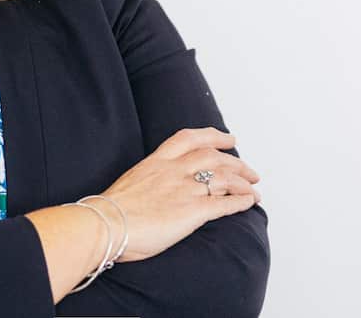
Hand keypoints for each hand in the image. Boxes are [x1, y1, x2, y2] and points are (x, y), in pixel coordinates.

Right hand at [98, 127, 261, 262]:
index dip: (213, 136)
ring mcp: (184, 189)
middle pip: (214, 157)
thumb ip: (148, 181)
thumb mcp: (130, 183)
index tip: (228, 138)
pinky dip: (240, 201)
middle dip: (236, 162)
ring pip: (223, 177)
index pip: (189, 139)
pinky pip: (224, 203)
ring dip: (244, 183)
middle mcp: (173, 171)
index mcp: (156, 162)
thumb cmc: (110, 211)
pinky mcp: (192, 211)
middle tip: (250, 170)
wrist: (105, 224)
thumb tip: (154, 190)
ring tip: (254, 189)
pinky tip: (249, 202)